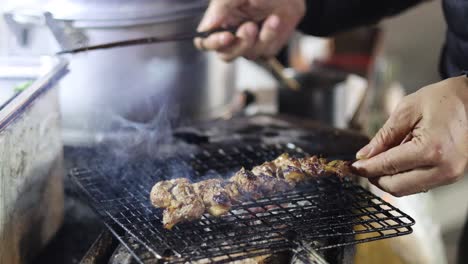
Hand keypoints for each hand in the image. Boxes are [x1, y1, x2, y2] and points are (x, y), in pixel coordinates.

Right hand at [194, 0, 305, 61]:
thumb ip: (220, 7)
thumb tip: (204, 27)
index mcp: (219, 22)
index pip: (206, 42)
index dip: (213, 43)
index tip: (226, 36)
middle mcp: (232, 35)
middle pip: (226, 55)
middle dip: (240, 44)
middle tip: (250, 27)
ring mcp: (250, 43)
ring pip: (248, 54)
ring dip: (261, 37)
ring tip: (272, 18)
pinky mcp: (266, 47)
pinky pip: (265, 52)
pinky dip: (271, 36)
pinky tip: (275, 21)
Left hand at [352, 76, 467, 196]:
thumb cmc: (446, 98)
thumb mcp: (408, 110)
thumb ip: (384, 136)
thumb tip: (364, 156)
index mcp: (431, 149)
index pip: (388, 166)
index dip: (365, 168)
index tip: (351, 166)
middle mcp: (443, 168)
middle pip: (396, 187)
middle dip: (375, 177)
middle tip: (363, 165)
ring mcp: (450, 175)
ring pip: (407, 189)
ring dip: (388, 178)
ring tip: (380, 160)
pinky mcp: (451, 176)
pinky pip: (419, 184)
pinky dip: (403, 176)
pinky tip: (397, 161)